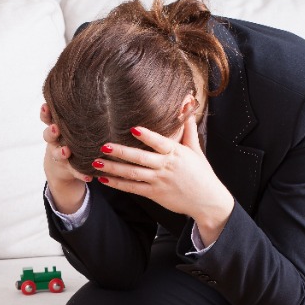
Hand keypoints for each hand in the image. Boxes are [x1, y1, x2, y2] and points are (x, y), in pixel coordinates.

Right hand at [40, 104, 90, 214]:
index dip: (45, 112)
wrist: (63, 164)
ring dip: (61, 152)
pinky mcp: (68, 168)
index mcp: (56, 126)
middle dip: (52, 131)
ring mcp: (59, 155)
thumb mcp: (72, 122)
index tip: (46, 106)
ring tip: (66, 152)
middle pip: (49, 135)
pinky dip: (80, 173)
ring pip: (57, 153)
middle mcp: (55, 140)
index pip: (47, 117)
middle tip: (56, 128)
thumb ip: (80, 109)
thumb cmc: (73, 135)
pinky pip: (74, 171)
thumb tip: (101, 83)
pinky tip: (87, 176)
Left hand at [93, 113, 234, 241]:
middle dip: (121, 152)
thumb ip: (188, 128)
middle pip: (141, 158)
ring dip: (114, 168)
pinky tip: (104, 179)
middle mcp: (166, 167)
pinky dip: (118, 184)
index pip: (160, 143)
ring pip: (133, 174)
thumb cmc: (202, 173)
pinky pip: (133, 188)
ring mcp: (159, 181)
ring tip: (97, 162)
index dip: (147, 136)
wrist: (207, 201)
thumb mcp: (196, 150)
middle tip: (103, 145)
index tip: (133, 128)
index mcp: (176, 154)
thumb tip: (189, 103)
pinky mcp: (154, 194)